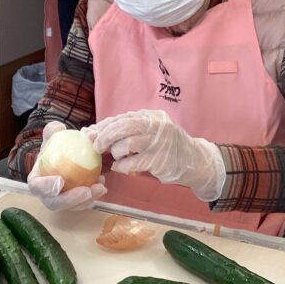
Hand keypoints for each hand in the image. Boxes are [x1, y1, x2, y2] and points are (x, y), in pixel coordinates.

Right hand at [27, 122, 106, 211]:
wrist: (65, 155)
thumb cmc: (56, 146)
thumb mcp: (53, 135)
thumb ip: (53, 130)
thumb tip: (59, 128)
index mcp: (36, 180)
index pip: (36, 186)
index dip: (46, 187)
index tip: (60, 181)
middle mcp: (46, 195)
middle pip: (55, 203)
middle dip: (71, 200)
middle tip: (86, 191)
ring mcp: (61, 201)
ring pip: (72, 206)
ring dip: (87, 200)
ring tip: (100, 187)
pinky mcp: (75, 202)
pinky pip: (83, 203)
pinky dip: (93, 196)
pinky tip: (102, 183)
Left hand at [84, 110, 224, 201]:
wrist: (195, 161)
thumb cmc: (166, 147)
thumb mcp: (150, 132)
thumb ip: (127, 131)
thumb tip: (93, 132)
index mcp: (151, 116)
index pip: (122, 118)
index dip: (103, 126)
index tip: (89, 133)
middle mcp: (156, 125)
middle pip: (123, 127)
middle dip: (105, 137)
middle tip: (96, 147)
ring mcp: (159, 142)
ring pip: (126, 144)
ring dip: (115, 153)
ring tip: (116, 157)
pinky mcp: (159, 160)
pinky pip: (132, 163)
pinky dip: (122, 166)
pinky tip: (121, 167)